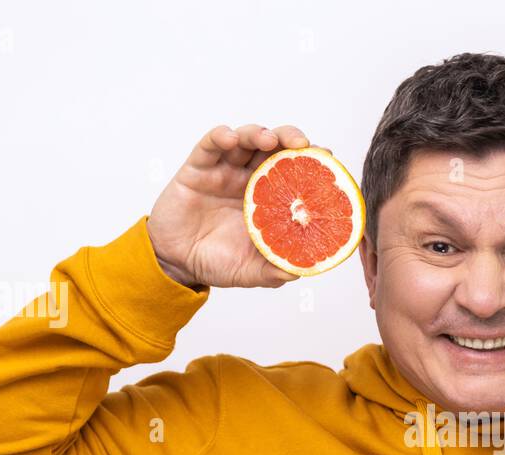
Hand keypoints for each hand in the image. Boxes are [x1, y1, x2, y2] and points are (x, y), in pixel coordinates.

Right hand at [147, 124, 317, 288]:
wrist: (177, 264)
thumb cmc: (217, 262)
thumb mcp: (251, 272)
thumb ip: (274, 270)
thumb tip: (300, 271)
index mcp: (268, 198)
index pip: (293, 171)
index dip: (310, 161)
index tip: (327, 158)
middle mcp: (248, 178)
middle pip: (273, 147)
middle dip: (289, 138)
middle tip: (302, 144)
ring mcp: (223, 170)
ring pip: (245, 138)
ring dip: (259, 133)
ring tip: (269, 140)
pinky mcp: (197, 168)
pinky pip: (209, 145)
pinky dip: (221, 136)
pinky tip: (230, 138)